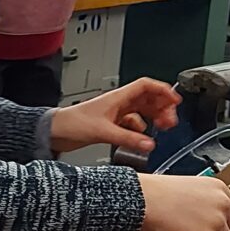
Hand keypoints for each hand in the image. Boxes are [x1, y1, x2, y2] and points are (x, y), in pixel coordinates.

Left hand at [49, 77, 180, 154]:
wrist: (54, 132)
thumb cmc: (72, 123)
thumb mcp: (103, 131)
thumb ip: (127, 139)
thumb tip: (149, 144)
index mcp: (118, 97)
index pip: (146, 85)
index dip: (162, 90)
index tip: (175, 101)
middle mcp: (118, 103)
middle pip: (148, 99)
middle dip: (162, 107)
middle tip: (170, 121)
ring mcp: (115, 113)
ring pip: (142, 111)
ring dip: (153, 118)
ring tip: (162, 128)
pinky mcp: (111, 124)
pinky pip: (132, 124)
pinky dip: (140, 130)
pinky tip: (141, 137)